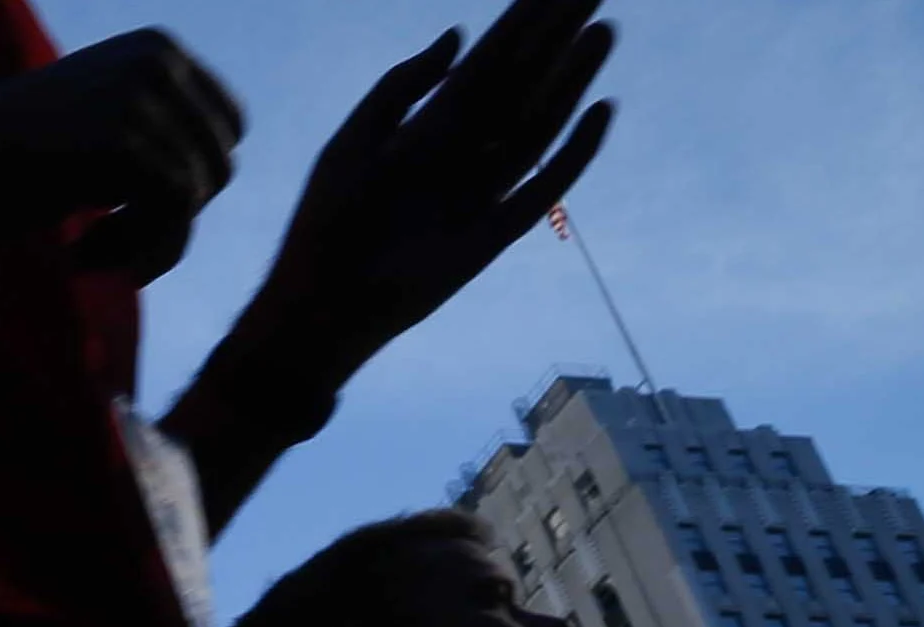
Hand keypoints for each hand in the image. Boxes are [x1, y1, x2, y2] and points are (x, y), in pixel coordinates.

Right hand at [0, 28, 243, 275]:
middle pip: (216, 167)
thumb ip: (149, 134)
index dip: (182, 186)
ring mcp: (140, 100)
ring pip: (194, 199)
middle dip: (166, 219)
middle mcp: (156, 61)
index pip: (225, 129)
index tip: (121, 213)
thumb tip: (214, 177)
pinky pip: (173, 220)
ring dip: (145, 243)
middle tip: (101, 242)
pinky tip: (80, 258)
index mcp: (154, 48)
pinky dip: (136, 256)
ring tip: (88, 253)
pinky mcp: (123, 145)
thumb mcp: (88, 126)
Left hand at [229, 0, 612, 374]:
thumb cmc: (326, 222)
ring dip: (571, 80)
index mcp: (427, 127)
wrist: (322, 302)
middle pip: (520, 86)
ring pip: (538, 124)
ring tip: (602, 32)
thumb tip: (458, 35)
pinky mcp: (496, 232)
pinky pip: (544, 186)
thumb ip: (400, 87)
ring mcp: (482, 191)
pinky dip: (573, 152)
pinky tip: (600, 111)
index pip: (485, 65)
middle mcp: (461, 154)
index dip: (519, 26)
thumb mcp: (353, 141)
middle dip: (555, 41)